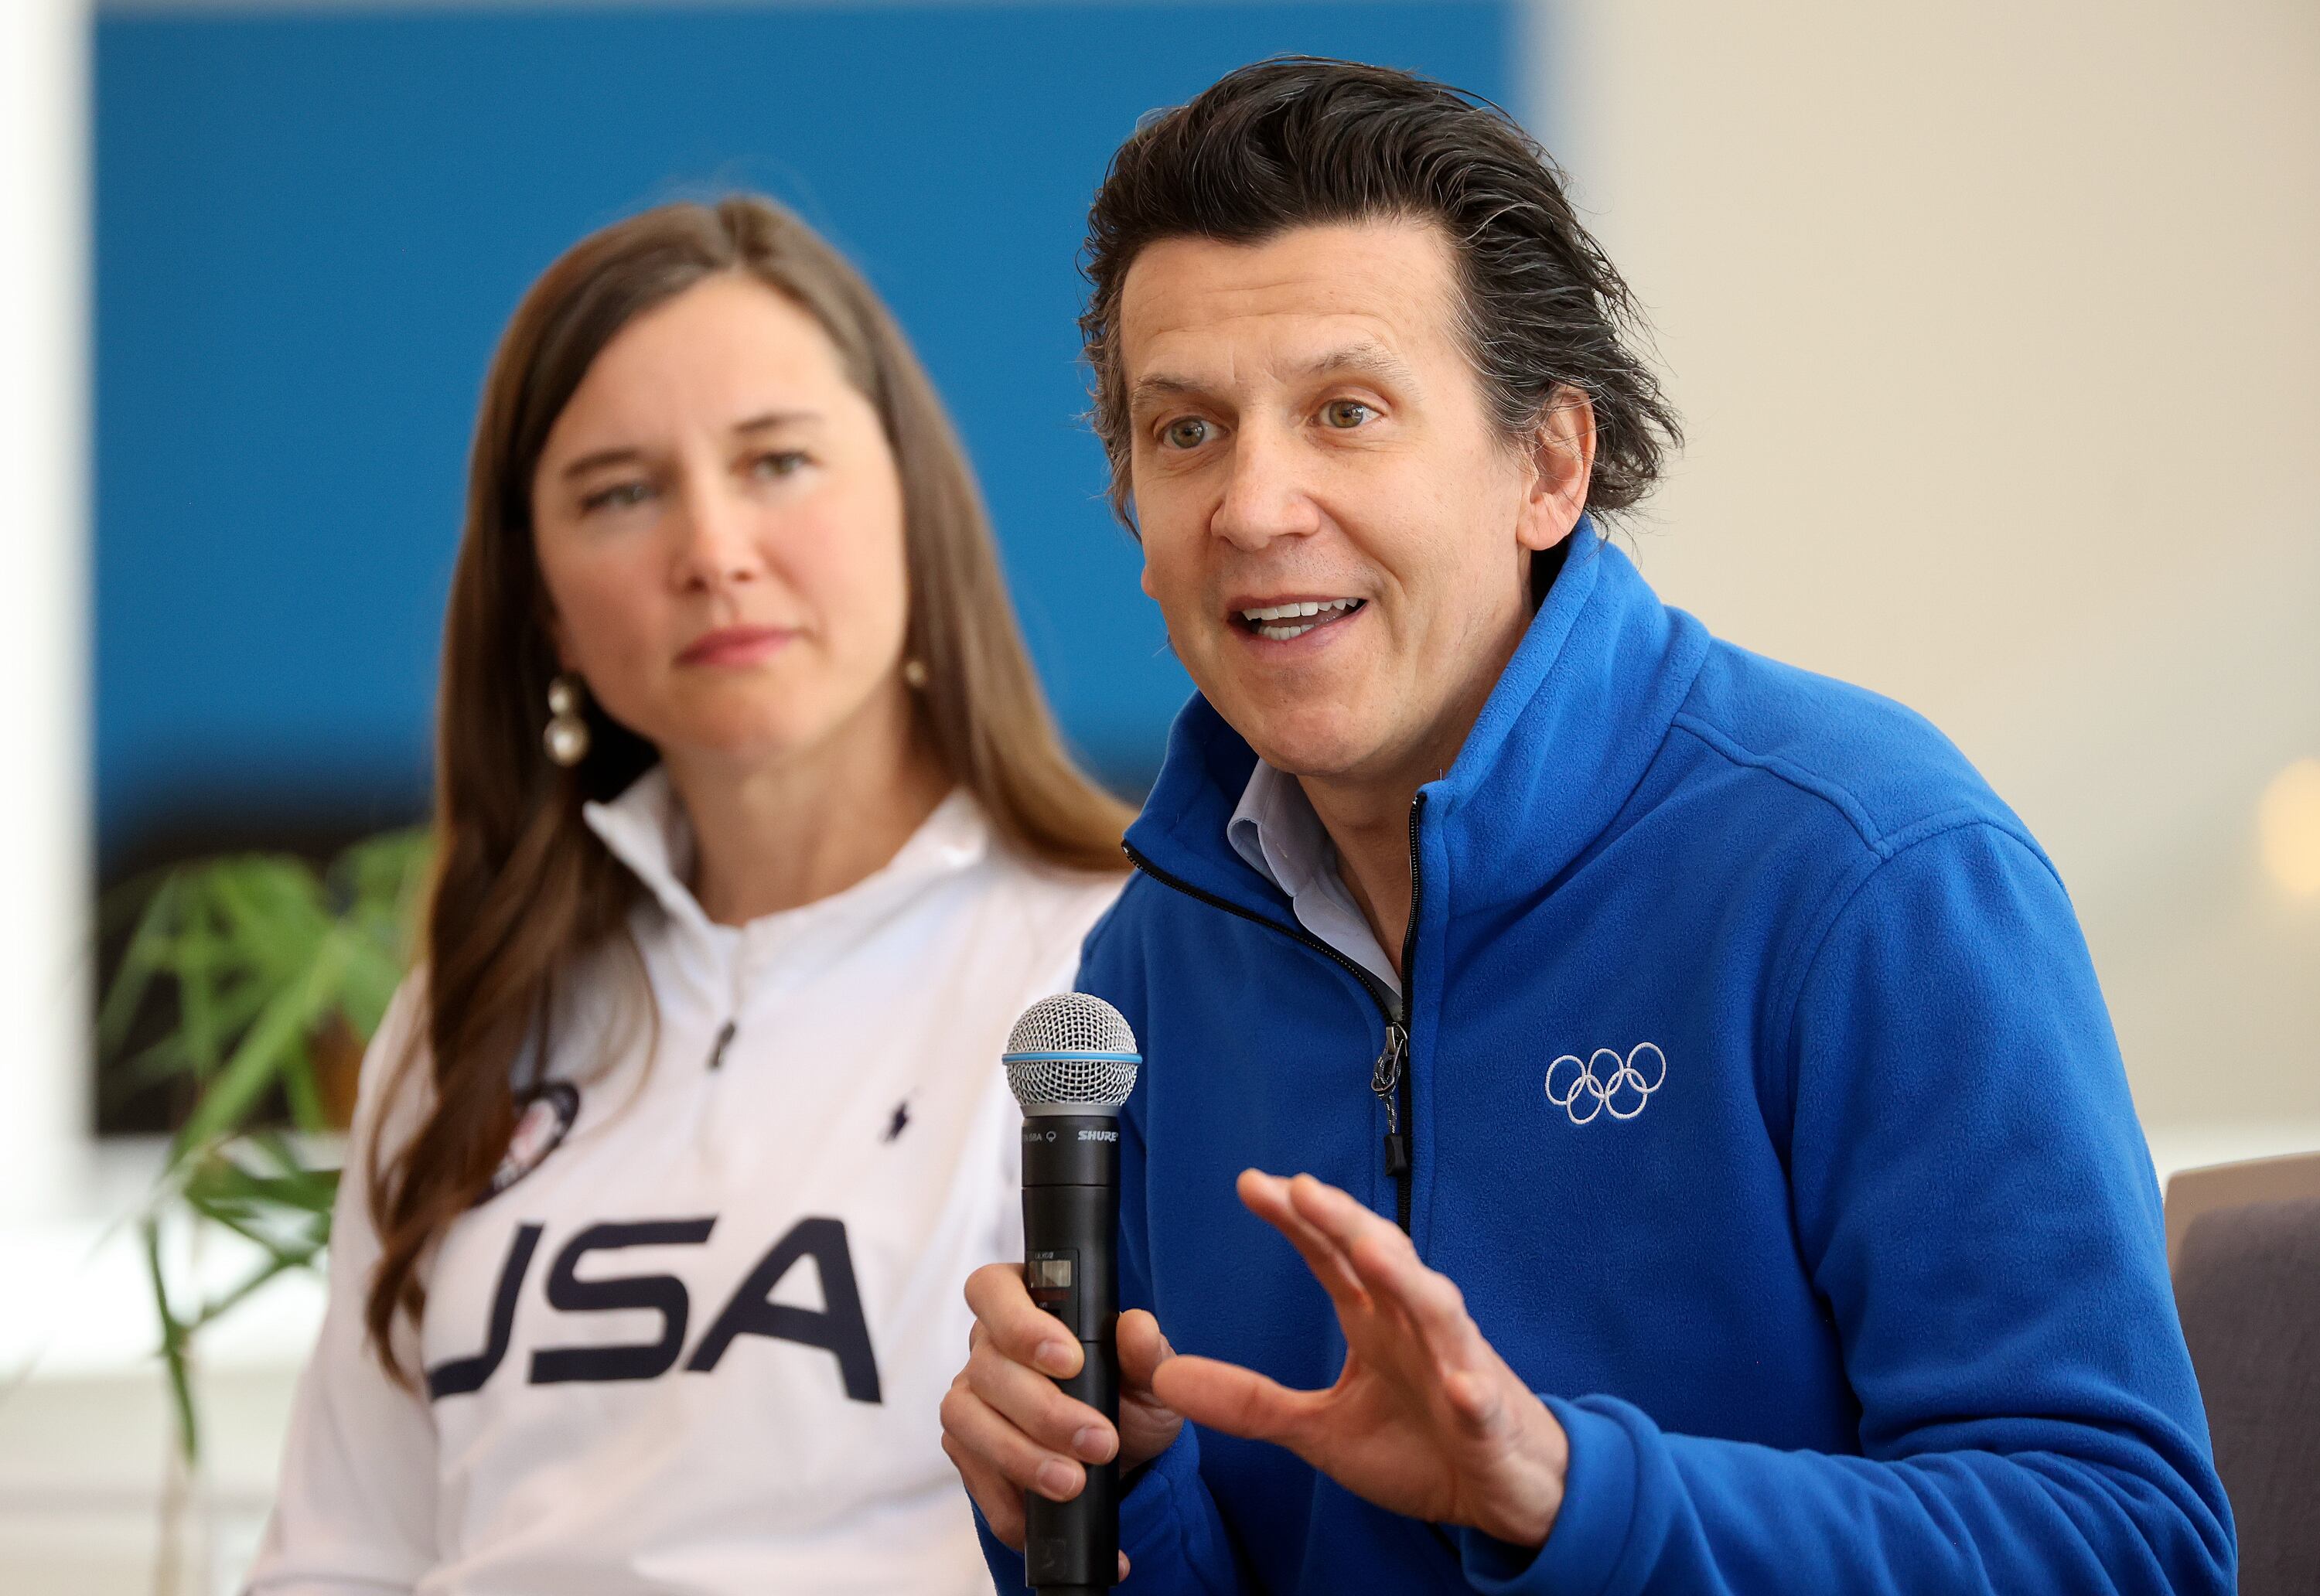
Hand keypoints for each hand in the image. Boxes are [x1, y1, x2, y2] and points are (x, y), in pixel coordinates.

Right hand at [940, 1261, 1184, 1574]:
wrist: (1121, 1460)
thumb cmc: (1129, 1399)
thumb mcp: (1152, 1377)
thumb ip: (1147, 1352)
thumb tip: (1137, 1328)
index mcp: (1027, 1304)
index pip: (994, 1289)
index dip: (1021, 1323)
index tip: (1069, 1360)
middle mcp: (987, 1346)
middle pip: (988, 1367)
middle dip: (1044, 1411)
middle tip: (1098, 1442)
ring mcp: (971, 1398)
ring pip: (967, 1419)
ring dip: (1021, 1456)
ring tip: (1072, 1482)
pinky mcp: (967, 1450)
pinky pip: (971, 1475)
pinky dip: (1009, 1501)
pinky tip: (1046, 1514)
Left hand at [1149, 1170, 1568, 1547]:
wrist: (1502, 1491)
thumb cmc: (1421, 1445)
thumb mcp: (1318, 1429)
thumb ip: (1249, 1401)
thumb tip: (1167, 1376)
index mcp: (1374, 1321)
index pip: (1330, 1256)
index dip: (1296, 1220)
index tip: (1250, 1184)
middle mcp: (1415, 1326)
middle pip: (1381, 1259)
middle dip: (1344, 1221)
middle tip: (1302, 1189)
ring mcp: (1457, 1365)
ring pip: (1436, 1310)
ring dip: (1406, 1279)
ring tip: (1370, 1250)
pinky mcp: (1487, 1417)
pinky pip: (1479, 1399)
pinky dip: (1471, 1390)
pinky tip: (1460, 1385)